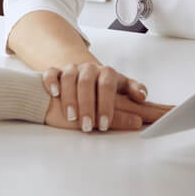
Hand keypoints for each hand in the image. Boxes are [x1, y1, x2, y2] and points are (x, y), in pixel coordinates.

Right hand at [41, 63, 168, 131]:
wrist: (80, 76)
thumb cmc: (103, 88)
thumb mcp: (121, 90)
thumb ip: (132, 92)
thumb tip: (143, 97)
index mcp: (107, 73)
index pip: (108, 85)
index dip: (106, 105)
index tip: (106, 123)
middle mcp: (89, 69)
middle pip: (87, 83)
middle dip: (88, 106)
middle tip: (89, 126)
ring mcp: (72, 70)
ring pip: (69, 78)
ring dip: (70, 98)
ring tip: (72, 118)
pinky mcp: (56, 72)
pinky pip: (51, 73)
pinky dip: (52, 82)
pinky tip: (55, 93)